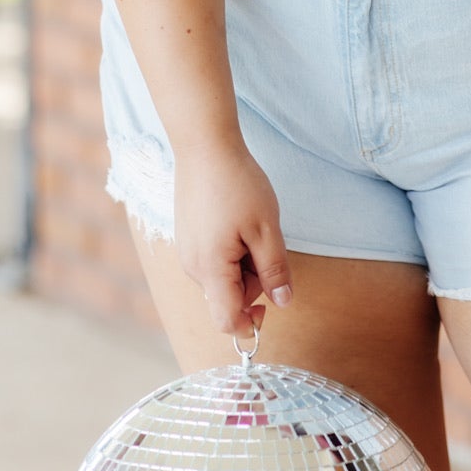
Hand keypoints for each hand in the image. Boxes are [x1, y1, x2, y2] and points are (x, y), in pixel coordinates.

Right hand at [172, 139, 294, 333]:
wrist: (204, 146)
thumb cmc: (237, 184)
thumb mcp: (266, 228)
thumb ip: (274, 270)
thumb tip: (283, 302)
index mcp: (211, 269)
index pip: (227, 321)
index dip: (251, 324)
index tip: (271, 304)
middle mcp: (192, 267)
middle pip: (228, 298)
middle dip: (253, 283)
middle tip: (266, 243)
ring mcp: (187, 251)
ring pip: (222, 278)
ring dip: (243, 265)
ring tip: (251, 226)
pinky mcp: (188, 237)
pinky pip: (213, 260)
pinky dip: (231, 251)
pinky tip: (237, 221)